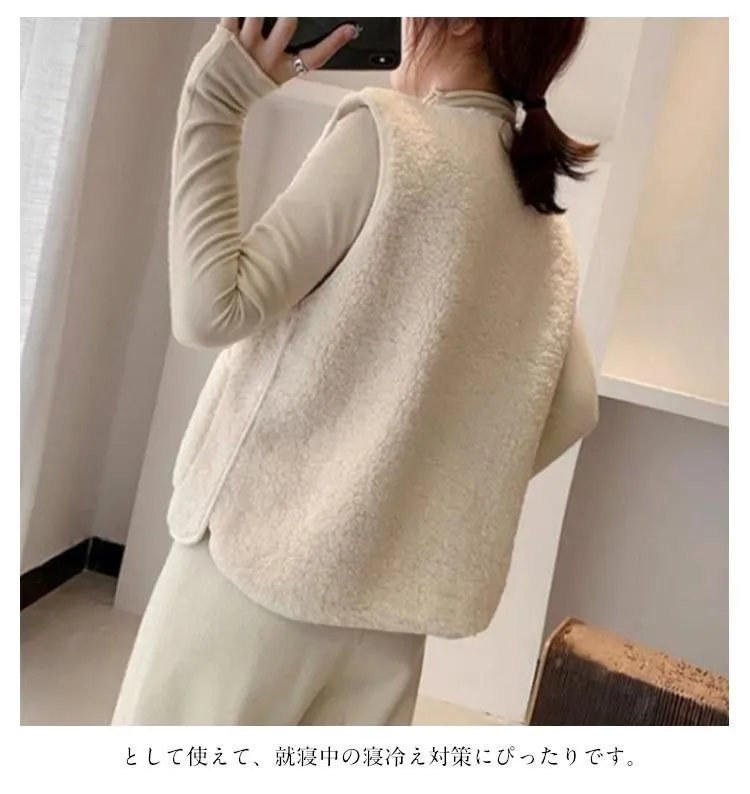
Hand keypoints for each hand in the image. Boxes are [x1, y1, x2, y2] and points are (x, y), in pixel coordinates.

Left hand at [220, 18, 357, 82]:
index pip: (315, 56)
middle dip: (290, 13)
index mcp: (283, 70)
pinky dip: (239, 8)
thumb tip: (296, 30)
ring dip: (262, 9)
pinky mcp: (226, 34)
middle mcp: (267, 57)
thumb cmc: (243, 85)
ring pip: (259, 11)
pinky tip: (244, 10)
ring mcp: (247, 45)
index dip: (334, 43)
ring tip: (262, 13)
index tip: (348, 30)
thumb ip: (287, 56)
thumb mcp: (272, 75)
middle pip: (289, 23)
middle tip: (288, 14)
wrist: (215, 98)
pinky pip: (234, 10)